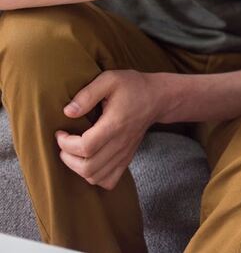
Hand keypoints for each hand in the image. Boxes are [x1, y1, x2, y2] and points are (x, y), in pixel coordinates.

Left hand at [55, 70, 169, 190]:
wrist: (158, 98)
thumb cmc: (133, 86)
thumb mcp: (110, 79)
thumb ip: (87, 94)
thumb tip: (67, 112)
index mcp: (115, 124)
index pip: (85, 147)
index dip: (66, 144)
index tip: (61, 132)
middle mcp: (121, 143)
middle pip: (89, 167)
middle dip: (68, 158)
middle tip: (65, 143)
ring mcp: (125, 153)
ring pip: (96, 177)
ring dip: (78, 169)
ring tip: (74, 153)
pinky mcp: (127, 158)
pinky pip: (109, 180)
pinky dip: (94, 177)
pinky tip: (89, 162)